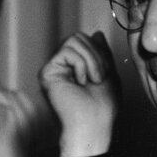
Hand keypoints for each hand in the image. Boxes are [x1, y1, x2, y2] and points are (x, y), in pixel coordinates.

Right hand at [38, 30, 119, 156]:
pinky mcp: (48, 72)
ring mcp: (54, 68)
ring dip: (91, 61)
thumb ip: (102, 52)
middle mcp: (63, 65)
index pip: (86, 39)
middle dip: (96, 55)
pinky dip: (81, 65)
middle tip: (98, 77)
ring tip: (90, 80)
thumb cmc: (103, 106)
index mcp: (76, 65)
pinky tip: (79, 82)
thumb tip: (97, 33)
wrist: (94, 123)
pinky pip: (67, 51)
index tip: (104, 73)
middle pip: (79, 36)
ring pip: (74, 39)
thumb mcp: (109, 72)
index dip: (100, 51)